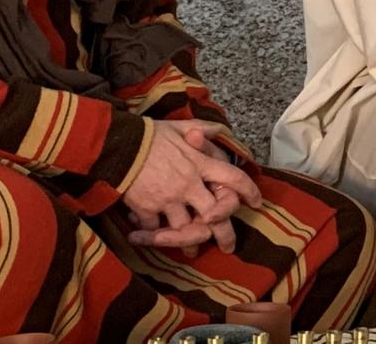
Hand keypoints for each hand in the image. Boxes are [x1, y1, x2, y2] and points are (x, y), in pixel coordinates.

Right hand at [121, 120, 260, 253]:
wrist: (119, 144)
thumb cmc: (150, 134)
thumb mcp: (180, 126)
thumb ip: (203, 128)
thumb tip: (221, 130)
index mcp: (200, 164)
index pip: (233, 178)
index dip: (249, 191)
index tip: (256, 203)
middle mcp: (189, 184)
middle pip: (214, 216)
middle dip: (224, 235)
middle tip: (228, 246)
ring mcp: (168, 199)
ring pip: (186, 229)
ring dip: (190, 241)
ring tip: (193, 249)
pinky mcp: (147, 209)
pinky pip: (156, 229)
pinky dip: (154, 235)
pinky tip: (154, 236)